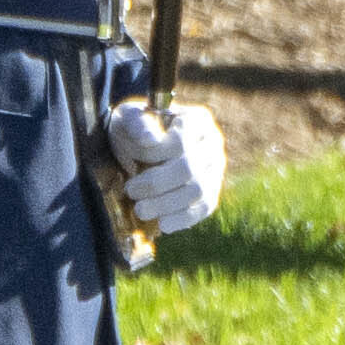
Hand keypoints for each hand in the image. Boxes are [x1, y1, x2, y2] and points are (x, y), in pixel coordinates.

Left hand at [105, 96, 228, 241]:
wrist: (138, 148)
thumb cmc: (135, 131)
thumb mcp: (128, 119)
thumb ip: (137, 124)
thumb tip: (150, 140)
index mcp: (197, 120)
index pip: (179, 142)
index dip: (153, 156)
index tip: (128, 161)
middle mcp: (213, 144)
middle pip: (189, 169)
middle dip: (157, 184)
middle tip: (131, 191)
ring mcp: (215, 170)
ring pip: (199, 192)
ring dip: (167, 204)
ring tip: (140, 210)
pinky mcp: (212, 193)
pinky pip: (204, 209)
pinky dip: (183, 218)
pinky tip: (163, 224)